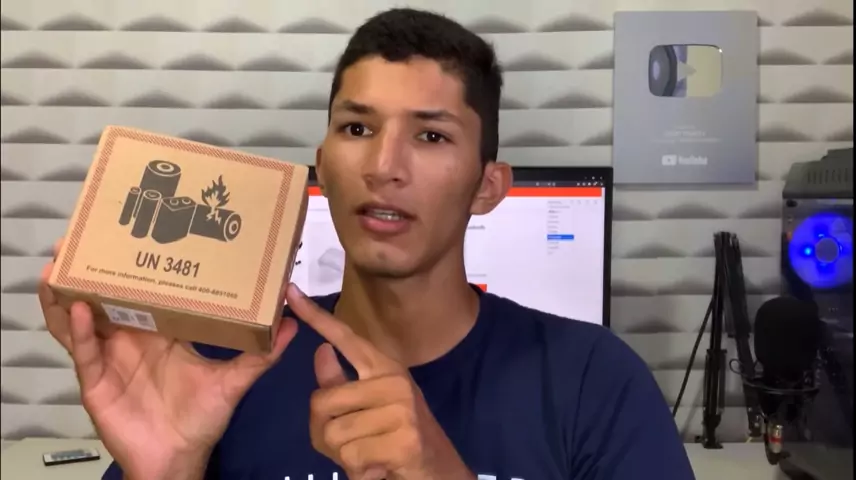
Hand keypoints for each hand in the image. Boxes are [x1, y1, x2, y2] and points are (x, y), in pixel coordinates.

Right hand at [40, 238, 298, 479]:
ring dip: (69, 292)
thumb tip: (292, 325)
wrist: (178, 458)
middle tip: (80, 237)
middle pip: (106, 296)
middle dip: (92, 268)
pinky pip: (82, 351)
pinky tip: (78, 308)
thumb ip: (261, 354)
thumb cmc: (202, 419)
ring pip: (81, 319)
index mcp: (161, 331)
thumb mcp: (234, 381)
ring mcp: (110, 356)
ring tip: (59, 264)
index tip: (134, 234)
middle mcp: (131, 337)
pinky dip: (78, 330)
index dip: (138, 266)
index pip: (147, 291)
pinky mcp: (96, 380)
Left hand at [285, 285, 473, 479]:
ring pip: (334, 434)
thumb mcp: (372, 404)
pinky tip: (377, 468)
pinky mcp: (404, 440)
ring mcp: (402, 409)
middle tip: (351, 444)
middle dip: (325, 433)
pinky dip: (358, 471)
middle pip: (322, 402)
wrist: (438, 469)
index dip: (316, 317)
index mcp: (384, 367)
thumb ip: (343, 381)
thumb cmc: (398, 436)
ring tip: (367, 455)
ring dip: (342, 456)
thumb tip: (321, 349)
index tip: (291, 292)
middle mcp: (394, 380)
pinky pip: (352, 458)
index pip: (346, 337)